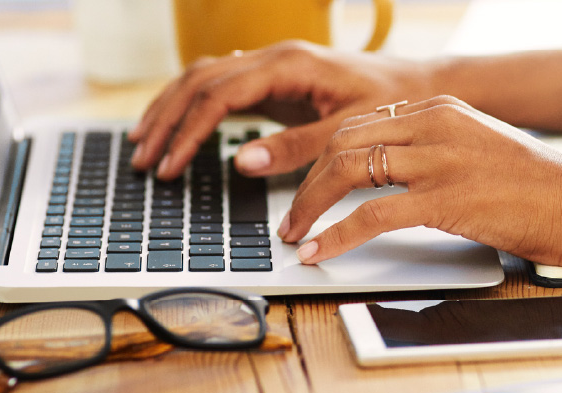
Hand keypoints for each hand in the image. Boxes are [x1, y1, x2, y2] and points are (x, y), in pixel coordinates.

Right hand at [129, 40, 434, 179]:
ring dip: (170, 110)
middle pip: (199, 81)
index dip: (188, 132)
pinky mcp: (274, 80)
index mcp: (289, 64)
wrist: (419, 86)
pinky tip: (175, 126)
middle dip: (166, 120)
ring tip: (144, 144)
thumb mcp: (347, 131)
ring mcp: (271, 66)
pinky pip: (220, 86)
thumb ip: (297, 147)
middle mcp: (274, 58)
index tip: (171, 166)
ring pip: (203, 78)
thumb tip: (243, 161)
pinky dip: (191, 106)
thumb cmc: (392, 104)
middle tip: (143, 160)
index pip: (219, 95)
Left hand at [279, 95, 561, 266]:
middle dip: (306, 182)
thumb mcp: (481, 148)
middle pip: (343, 142)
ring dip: (310, 207)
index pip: (359, 124)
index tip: (305, 185)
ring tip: (295, 235)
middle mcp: (434, 125)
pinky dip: (336, 235)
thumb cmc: (542, 186)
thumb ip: (437, 150)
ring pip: (347, 171)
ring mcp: (439, 160)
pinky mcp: (446, 199)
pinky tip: (320, 251)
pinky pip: (371, 215)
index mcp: (440, 109)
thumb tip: (392, 175)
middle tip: (291, 216)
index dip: (321, 157)